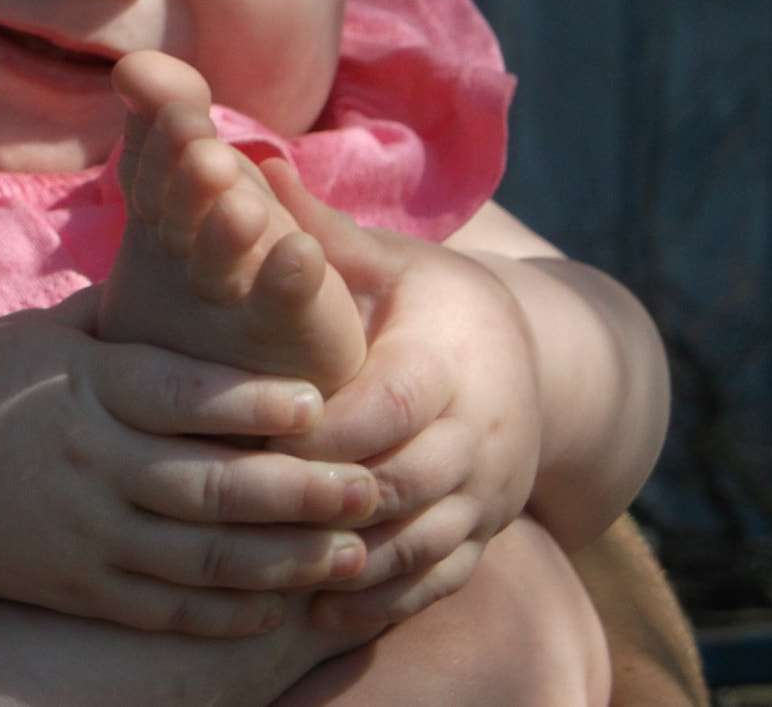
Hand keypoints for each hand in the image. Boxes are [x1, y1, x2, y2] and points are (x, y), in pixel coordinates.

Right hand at [0, 288, 378, 636]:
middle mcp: (86, 460)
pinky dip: (220, 612)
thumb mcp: (38, 334)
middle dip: (295, 491)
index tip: (320, 402)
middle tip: (369, 490)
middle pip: (204, 484)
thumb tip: (196, 270)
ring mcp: (80, 530)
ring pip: (194, 555)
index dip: (248, 404)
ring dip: (279, 559)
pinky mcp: (74, 583)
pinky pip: (157, 606)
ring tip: (348, 552)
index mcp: (84, 386)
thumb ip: (118, 320)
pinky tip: (276, 607)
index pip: (175, 395)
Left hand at [261, 162, 542, 630]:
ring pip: (420, 544)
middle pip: (401, 484)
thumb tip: (247, 160)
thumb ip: (320, 230)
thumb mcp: (387, 260)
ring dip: (348, 562)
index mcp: (447, 361)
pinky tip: (320, 611)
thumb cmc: (429, 299)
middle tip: (241, 514)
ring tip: (271, 570)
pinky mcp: (486, 533)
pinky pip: (440, 580)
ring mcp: (488, 492)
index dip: (322, 429)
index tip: (255, 437)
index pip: (387, 407)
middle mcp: (478, 433)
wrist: (530, 358)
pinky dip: (384, 599)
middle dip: (324, 502)